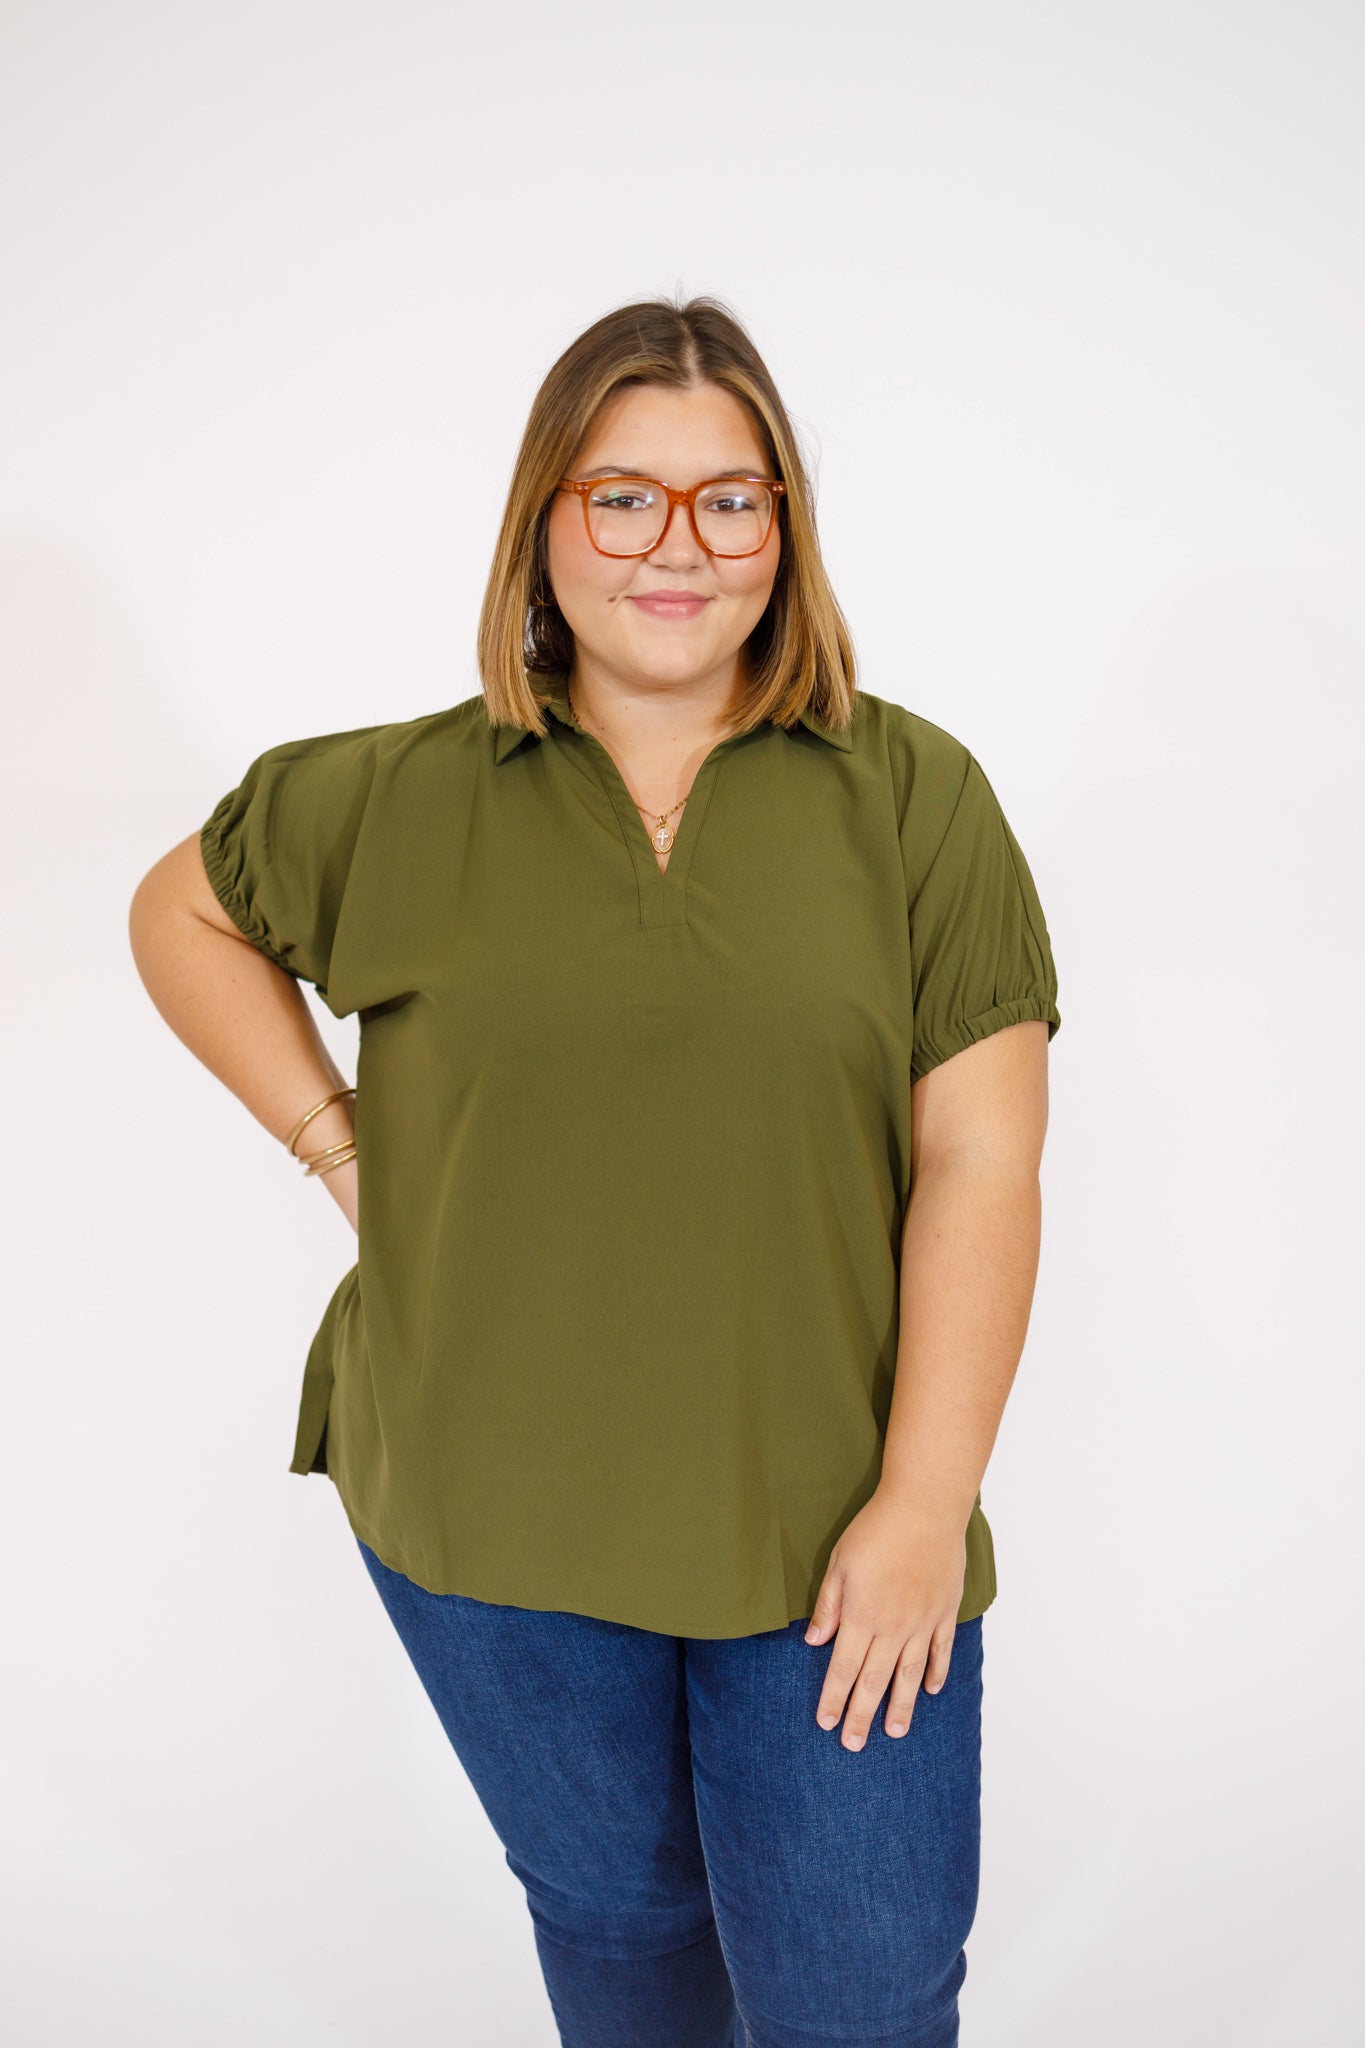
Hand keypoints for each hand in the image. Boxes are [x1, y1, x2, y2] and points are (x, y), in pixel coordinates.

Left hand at [803, 1490, 966, 1750]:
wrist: (924, 1509)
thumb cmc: (876, 1530)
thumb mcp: (839, 1563)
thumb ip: (829, 1605)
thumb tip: (814, 1641)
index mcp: (862, 1617)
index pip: (843, 1669)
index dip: (834, 1698)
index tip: (827, 1723)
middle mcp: (893, 1628)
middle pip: (874, 1682)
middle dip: (862, 1716)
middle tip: (854, 1745)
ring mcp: (922, 1623)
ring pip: (909, 1675)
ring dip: (901, 1706)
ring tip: (895, 1732)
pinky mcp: (944, 1612)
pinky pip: (940, 1651)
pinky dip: (936, 1673)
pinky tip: (931, 1690)